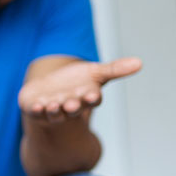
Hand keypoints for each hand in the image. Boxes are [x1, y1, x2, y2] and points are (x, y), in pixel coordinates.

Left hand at [18, 57, 141, 122]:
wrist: (51, 91)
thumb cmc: (75, 82)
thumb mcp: (95, 73)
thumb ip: (114, 70)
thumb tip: (140, 62)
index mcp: (86, 97)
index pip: (91, 99)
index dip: (91, 98)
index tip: (92, 95)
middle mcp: (70, 106)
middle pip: (73, 108)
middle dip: (73, 107)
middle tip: (72, 105)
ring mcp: (52, 109)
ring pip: (54, 112)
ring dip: (54, 109)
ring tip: (53, 105)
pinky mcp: (36, 109)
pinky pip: (36, 111)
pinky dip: (36, 110)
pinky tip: (36, 106)